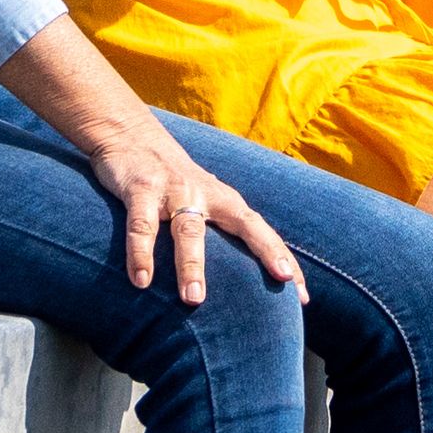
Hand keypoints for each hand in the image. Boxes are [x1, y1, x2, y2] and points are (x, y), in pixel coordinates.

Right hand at [5, 14, 296, 303]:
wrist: (129, 133)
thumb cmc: (172, 181)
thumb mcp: (202, 201)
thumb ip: (218, 232)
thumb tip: (238, 283)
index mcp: (224, 200)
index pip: (262, 231)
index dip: (283, 259)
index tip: (304, 295)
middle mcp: (206, 193)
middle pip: (243, 224)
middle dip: (264, 253)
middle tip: (282, 284)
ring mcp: (174, 190)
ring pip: (188, 229)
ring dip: (191, 264)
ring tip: (193, 299)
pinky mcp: (140, 189)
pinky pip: (141, 226)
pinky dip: (141, 254)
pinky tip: (141, 281)